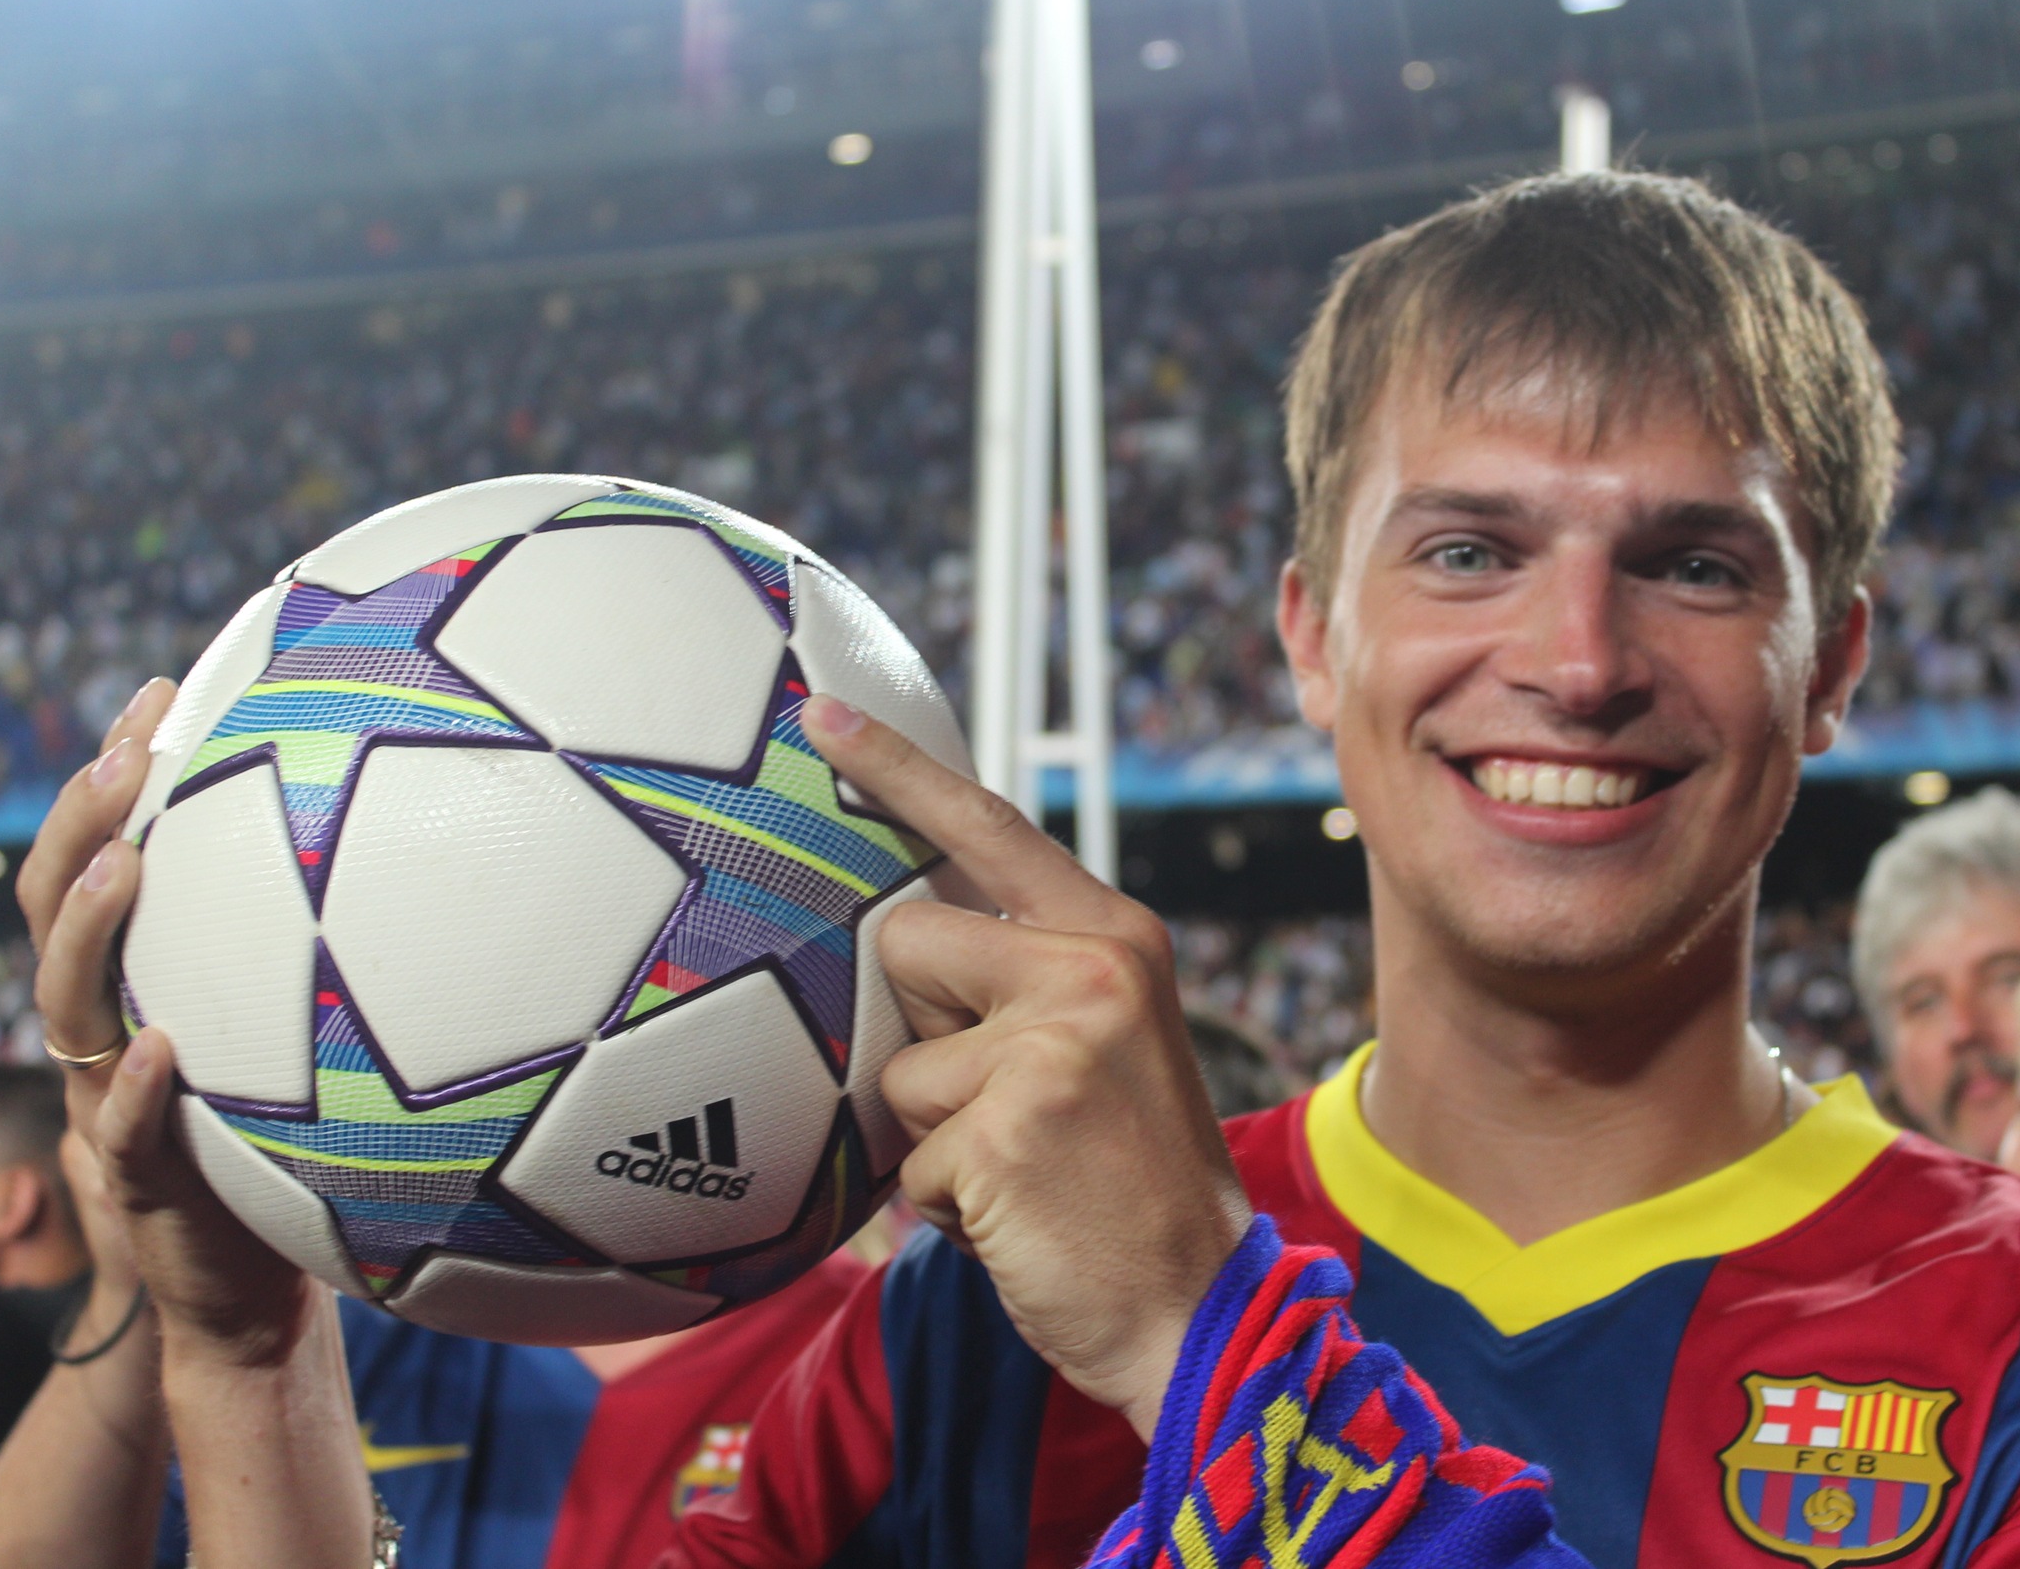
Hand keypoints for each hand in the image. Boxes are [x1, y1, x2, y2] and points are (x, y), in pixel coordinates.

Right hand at [20, 679, 323, 1367]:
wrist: (249, 1293)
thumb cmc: (291, 1151)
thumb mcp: (299, 1043)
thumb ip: (326, 960)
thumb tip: (430, 848)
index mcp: (146, 988)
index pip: (107, 863)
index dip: (115, 781)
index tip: (160, 691)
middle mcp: (111, 1034)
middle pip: (60, 913)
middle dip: (82, 825)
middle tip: (128, 749)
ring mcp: (111, 1107)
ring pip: (68, 1008)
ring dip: (89, 932)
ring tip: (126, 865)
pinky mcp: (140, 1185)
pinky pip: (126, 1133)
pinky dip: (140, 1091)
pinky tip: (166, 1049)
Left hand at [797, 694, 1252, 1439]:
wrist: (1199, 1305)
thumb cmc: (1130, 1182)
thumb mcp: (1103, 1043)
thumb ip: (1024, 979)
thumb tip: (898, 945)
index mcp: (1113, 935)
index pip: (987, 827)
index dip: (896, 768)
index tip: (821, 714)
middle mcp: (1090, 967)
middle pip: (907, 943)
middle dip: (922, 1031)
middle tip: (1008, 1105)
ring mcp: (1050, 1043)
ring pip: (895, 1064)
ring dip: (933, 1135)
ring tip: (1019, 1171)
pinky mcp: (1005, 1125)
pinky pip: (904, 1157)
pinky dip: (940, 1203)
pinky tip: (1017, 1217)